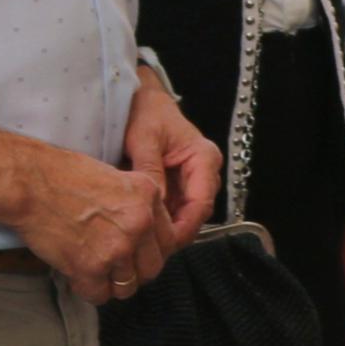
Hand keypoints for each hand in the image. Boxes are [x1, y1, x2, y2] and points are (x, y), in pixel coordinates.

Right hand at [18, 142, 182, 304]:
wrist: (29, 182)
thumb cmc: (63, 175)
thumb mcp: (117, 178)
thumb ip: (138, 205)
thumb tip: (147, 234)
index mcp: (149, 197)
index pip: (169, 240)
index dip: (151, 250)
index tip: (139, 253)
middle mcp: (139, 223)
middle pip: (153, 267)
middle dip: (135, 270)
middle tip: (117, 265)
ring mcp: (117, 247)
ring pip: (128, 286)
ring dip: (113, 283)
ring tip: (97, 271)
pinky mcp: (90, 267)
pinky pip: (100, 295)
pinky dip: (90, 290)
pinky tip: (80, 276)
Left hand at [126, 77, 223, 242]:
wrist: (140, 97)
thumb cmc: (144, 112)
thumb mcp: (144, 139)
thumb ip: (150, 172)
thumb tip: (151, 208)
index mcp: (205, 159)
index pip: (202, 204)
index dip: (184, 227)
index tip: (162, 243)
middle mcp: (204, 173)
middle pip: (195, 214)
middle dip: (173, 233)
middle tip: (147, 248)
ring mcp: (191, 180)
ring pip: (183, 215)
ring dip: (165, 228)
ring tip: (141, 242)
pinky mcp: (177, 184)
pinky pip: (172, 208)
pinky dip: (158, 219)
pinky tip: (140, 228)